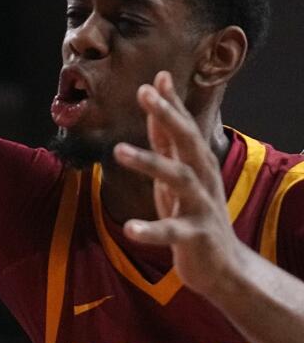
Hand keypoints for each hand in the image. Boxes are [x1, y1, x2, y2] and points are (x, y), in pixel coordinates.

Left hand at [113, 71, 245, 296]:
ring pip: (179, 178)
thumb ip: (166, 138)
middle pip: (187, 142)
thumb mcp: (178, 172)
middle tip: (144, 93)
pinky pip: (173, 232)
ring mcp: (201, 206)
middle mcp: (203, 178)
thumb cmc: (193, 212)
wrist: (224, 266)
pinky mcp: (196, 237)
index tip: (158, 77)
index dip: (171, 102)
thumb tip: (157, 97)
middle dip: (167, 116)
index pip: (183, 127)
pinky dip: (152, 229)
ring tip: (118, 150)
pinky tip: (131, 228)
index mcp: (196, 164)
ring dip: (149, 162)